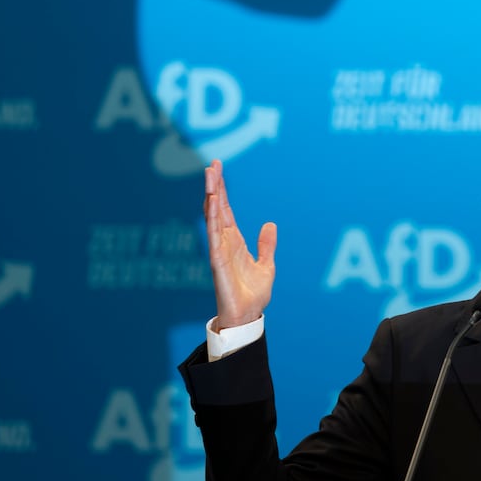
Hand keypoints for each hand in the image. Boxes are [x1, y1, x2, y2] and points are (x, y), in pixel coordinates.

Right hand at [204, 159, 276, 330]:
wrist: (248, 316)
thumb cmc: (253, 295)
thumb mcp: (266, 265)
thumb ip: (266, 245)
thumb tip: (270, 224)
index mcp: (234, 242)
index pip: (226, 210)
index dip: (223, 190)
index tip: (218, 169)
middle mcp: (224, 243)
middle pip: (217, 209)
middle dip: (215, 186)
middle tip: (213, 164)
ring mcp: (219, 250)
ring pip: (213, 217)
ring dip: (212, 195)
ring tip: (210, 175)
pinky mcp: (217, 261)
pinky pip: (214, 236)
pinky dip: (213, 218)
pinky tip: (213, 201)